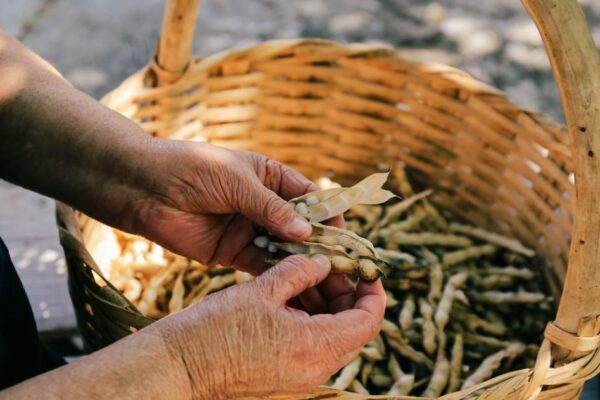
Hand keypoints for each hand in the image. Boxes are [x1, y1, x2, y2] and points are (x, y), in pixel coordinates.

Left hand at [125, 140, 325, 273]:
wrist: (142, 188)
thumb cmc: (191, 169)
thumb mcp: (236, 182)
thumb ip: (270, 208)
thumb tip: (307, 233)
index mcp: (270, 178)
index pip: (310, 197)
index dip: (328, 215)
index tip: (343, 235)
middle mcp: (265, 205)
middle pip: (301, 228)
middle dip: (320, 246)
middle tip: (340, 268)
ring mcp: (250, 229)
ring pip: (285, 250)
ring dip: (303, 264)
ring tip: (325, 282)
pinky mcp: (233, 252)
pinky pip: (262, 265)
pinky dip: (278, 275)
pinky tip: (295, 285)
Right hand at [156, 255, 385, 398]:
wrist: (179, 367)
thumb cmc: (216, 329)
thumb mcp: (262, 290)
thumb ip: (299, 271)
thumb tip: (323, 261)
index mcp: (317, 347)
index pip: (368, 321)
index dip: (374, 292)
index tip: (366, 269)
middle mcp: (316, 368)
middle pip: (353, 328)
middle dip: (347, 293)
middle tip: (331, 264)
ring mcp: (300, 374)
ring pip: (332, 336)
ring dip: (327, 304)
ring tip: (308, 272)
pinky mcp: (285, 374)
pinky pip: (312, 344)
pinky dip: (310, 318)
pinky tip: (292, 292)